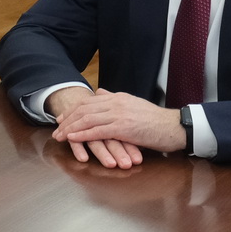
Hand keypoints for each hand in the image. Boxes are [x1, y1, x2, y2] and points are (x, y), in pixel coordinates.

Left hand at [53, 90, 188, 157]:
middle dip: (68, 119)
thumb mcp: (133, 105)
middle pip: (85, 109)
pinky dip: (82, 134)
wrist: (174, 127)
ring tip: (59, 136)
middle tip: (56, 128)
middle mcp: (116, 103)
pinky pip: (97, 131)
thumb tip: (100, 92)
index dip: (73, 110)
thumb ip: (115, 99)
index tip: (62, 118)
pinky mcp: (123, 128)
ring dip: (71, 128)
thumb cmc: (156, 121)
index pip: (90, 101)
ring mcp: (119, 114)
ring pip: (88, 119)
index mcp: (118, 97)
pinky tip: (72, 138)